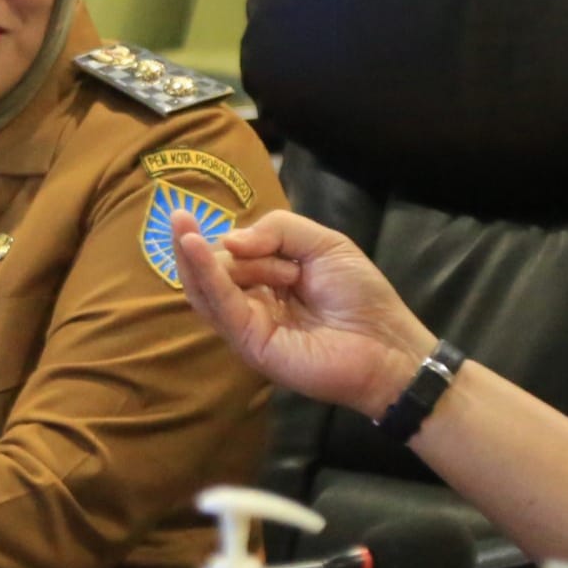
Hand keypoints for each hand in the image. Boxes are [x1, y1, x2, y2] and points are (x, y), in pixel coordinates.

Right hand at [171, 209, 436, 418]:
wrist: (388, 344)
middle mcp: (252, 301)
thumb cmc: (361, 295)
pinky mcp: (248, 341)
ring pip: (205, 286)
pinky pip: (219, 304)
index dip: (238, 238)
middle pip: (216, 267)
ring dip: (190, 253)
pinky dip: (203, 273)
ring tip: (178, 222)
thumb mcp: (323, 244)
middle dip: (227, 248)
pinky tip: (192, 246)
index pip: (234, 253)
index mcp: (269, 278)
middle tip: (255, 248)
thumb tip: (228, 240)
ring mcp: (247, 323)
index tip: (259, 237)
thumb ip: (278, 230)